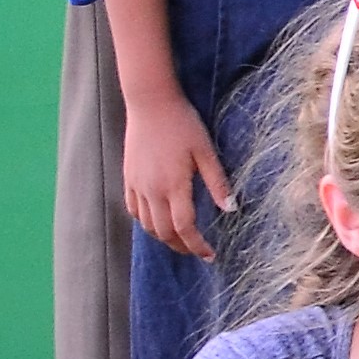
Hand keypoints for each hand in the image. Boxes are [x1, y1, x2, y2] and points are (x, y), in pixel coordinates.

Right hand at [122, 93, 231, 258]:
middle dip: (181, 246)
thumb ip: (217, 182)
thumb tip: (230, 209)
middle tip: (197, 251)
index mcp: (173, 186)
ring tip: (180, 239)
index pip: (184, 227)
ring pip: (147, 225)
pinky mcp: (128, 178)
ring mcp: (137, 185)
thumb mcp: (206, 151)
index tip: (210, 255)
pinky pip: (133, 209)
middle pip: (164, 232)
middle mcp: (151, 191)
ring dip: (163, 237)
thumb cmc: (183, 124)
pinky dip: (145, 221)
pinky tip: (157, 220)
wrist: (150, 104)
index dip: (197, 246)